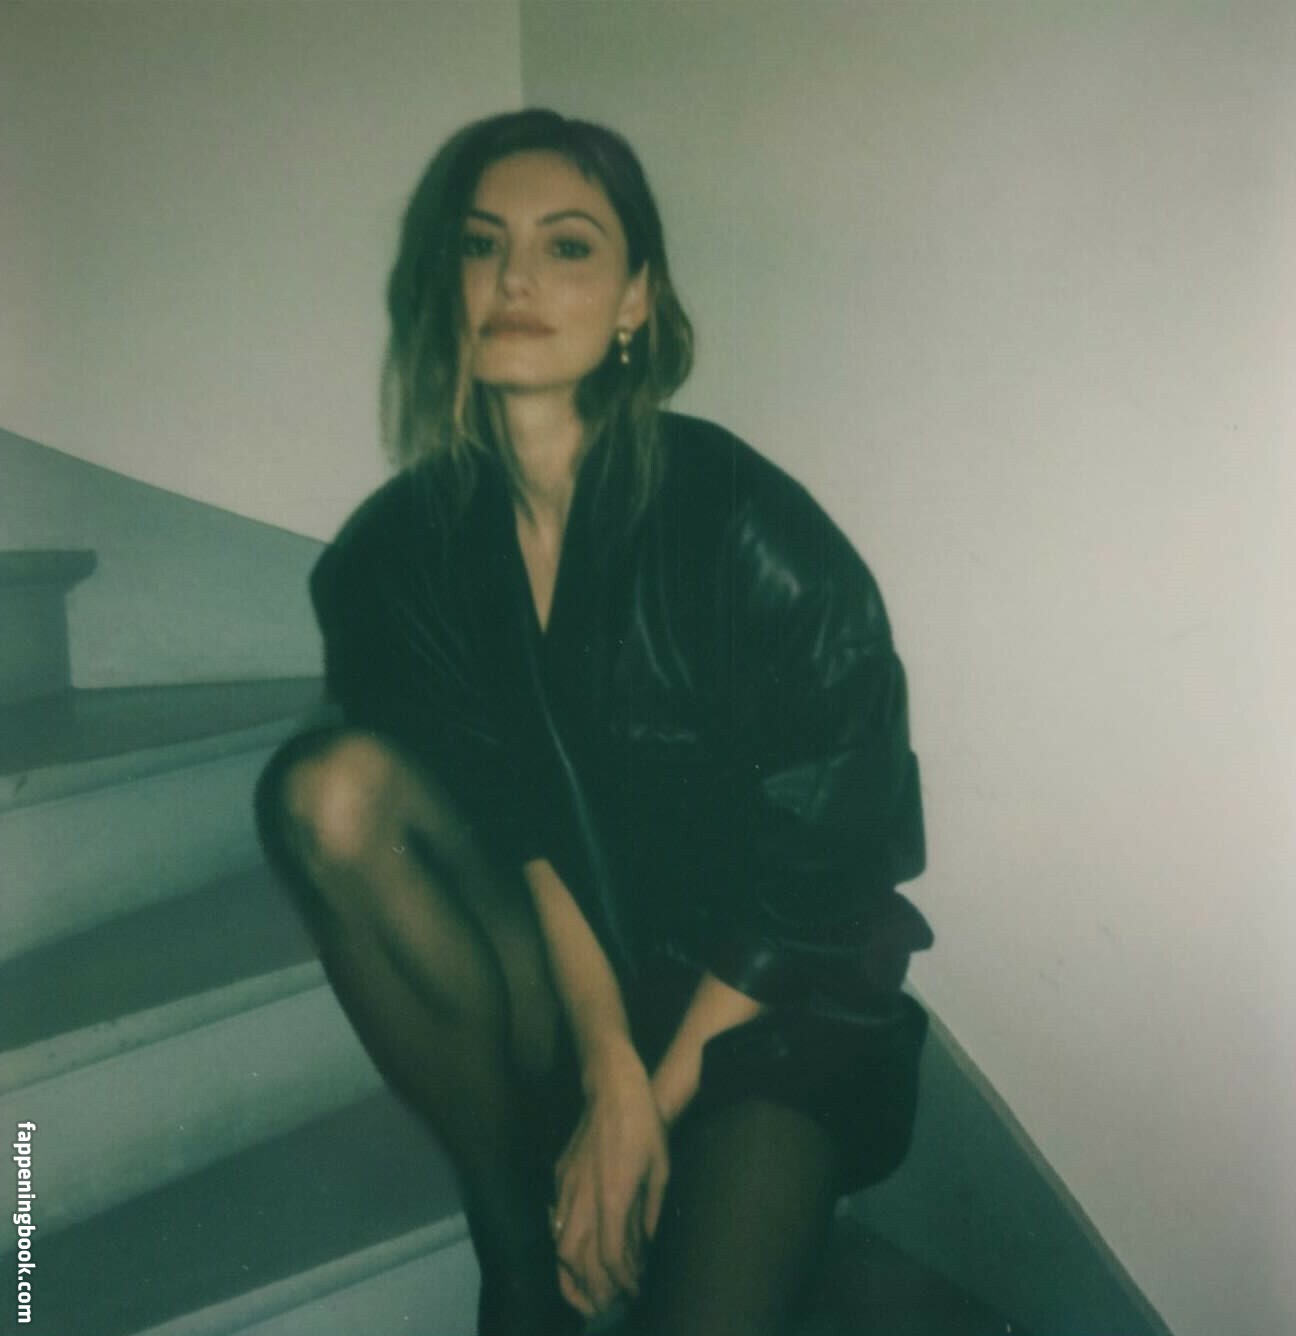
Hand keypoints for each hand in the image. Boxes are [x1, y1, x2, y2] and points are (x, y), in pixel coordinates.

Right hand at [550, 1049, 669, 1317]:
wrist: (612, 1087)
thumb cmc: (643, 1124)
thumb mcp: (661, 1168)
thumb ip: (650, 1211)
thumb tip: (645, 1245)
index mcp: (612, 1196)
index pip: (611, 1255)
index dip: (622, 1280)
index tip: (633, 1292)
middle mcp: (583, 1196)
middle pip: (575, 1258)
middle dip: (590, 1288)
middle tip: (606, 1304)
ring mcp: (567, 1185)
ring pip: (559, 1243)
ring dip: (570, 1273)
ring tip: (584, 1292)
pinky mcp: (560, 1175)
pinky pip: (555, 1221)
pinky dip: (562, 1245)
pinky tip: (572, 1255)